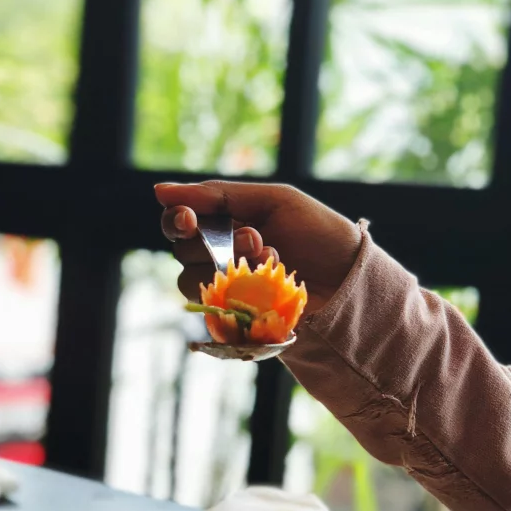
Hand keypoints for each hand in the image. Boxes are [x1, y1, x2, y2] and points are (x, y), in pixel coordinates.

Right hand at [155, 180, 360, 312]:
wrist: (351, 276)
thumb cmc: (318, 233)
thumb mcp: (273, 201)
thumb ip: (219, 195)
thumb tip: (159, 191)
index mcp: (224, 224)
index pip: (179, 222)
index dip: (177, 220)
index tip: (189, 218)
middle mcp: (219, 257)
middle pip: (181, 250)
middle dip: (213, 241)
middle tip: (254, 237)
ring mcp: (227, 290)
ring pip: (192, 279)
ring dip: (232, 265)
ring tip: (273, 258)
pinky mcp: (236, 319)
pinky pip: (213, 309)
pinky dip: (239, 293)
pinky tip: (270, 286)